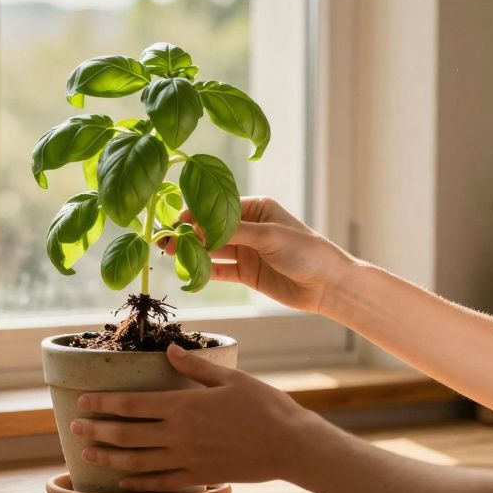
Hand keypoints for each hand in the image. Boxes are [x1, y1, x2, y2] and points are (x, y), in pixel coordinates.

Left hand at [72, 343, 319, 491]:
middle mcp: (179, 435)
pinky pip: (161, 482)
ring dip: (109, 457)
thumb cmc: (264, 406)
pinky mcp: (199, 477)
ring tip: (88, 453)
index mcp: (184, 405)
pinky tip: (123, 482)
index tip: (82, 401)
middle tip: (73, 427)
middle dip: (96, 430)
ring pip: (137, 461)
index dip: (104, 403)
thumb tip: (169, 349)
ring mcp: (187, 459)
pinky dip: (139, 483)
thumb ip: (195, 367)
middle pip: (127, 434)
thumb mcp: (230, 378)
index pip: (132, 404)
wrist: (290, 445)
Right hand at [161, 196, 355, 314]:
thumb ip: (233, 232)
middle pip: (211, 229)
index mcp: (256, 208)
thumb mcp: (269, 236)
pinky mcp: (247, 273)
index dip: (195, 215)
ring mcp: (247, 251)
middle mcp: (249, 227)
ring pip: (212, 250)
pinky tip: (188, 271)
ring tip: (168, 255)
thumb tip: (198, 228)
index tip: (175, 223)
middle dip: (188, 234)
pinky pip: (220, 270)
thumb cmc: (306, 251)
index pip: (217, 207)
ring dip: (192, 252)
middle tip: (164, 241)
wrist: (328, 285)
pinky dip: (204, 271)